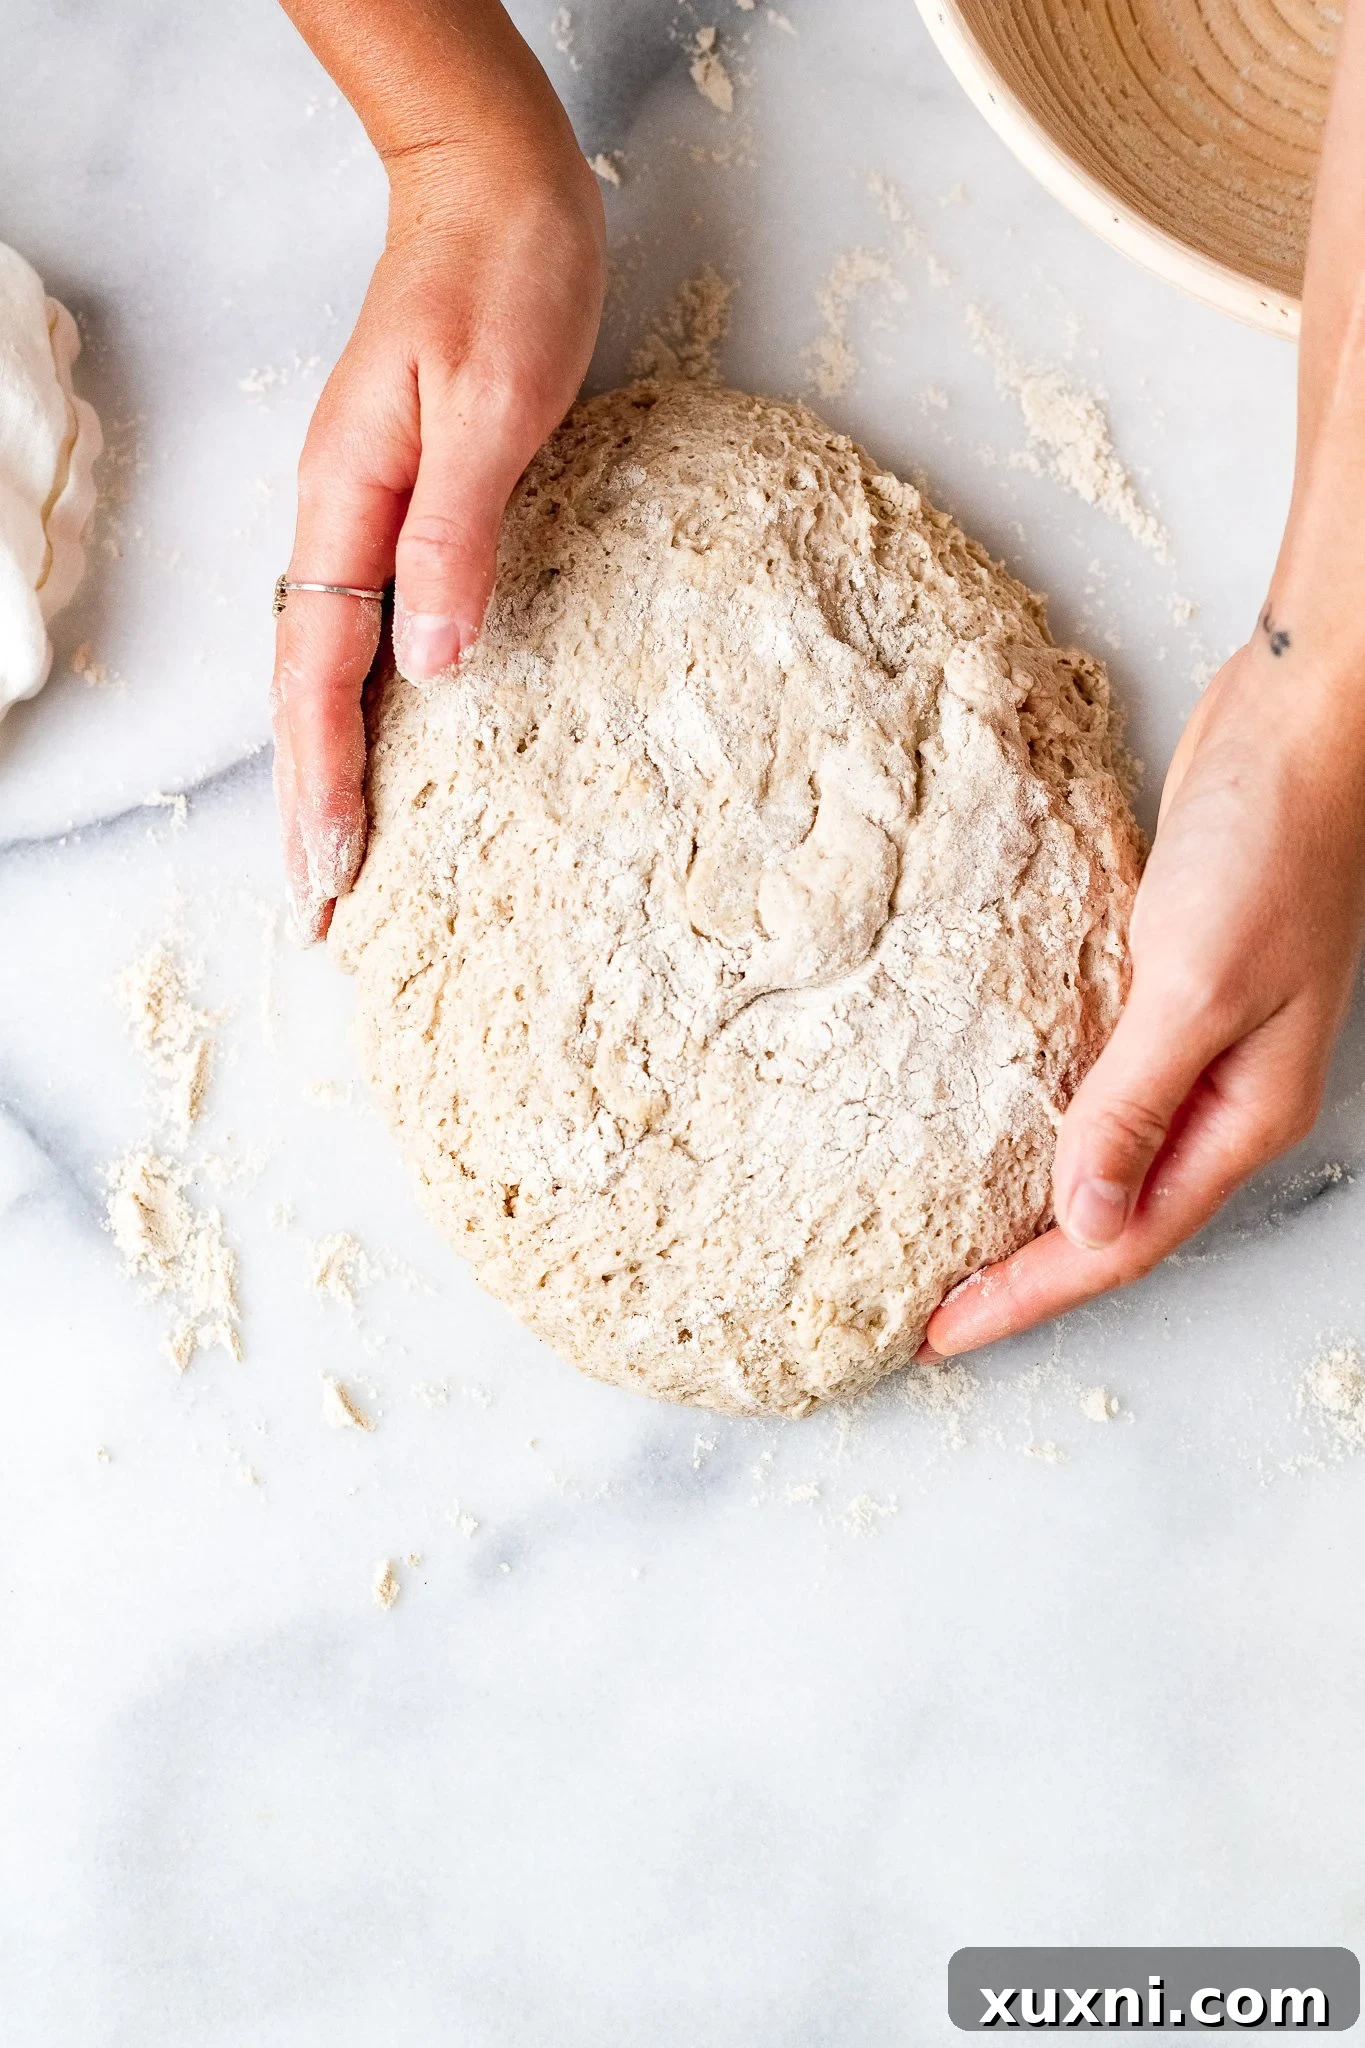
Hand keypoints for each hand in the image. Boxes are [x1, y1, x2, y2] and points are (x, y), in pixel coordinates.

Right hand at [272, 107, 604, 939]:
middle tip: (318, 912)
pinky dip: (367, 709)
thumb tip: (432, 665)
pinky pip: (370, 631)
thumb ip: (457, 535)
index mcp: (348, 502)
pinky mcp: (407, 507)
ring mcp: (367, 514)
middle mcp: (340, 518)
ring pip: (332, 670)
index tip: (335, 872)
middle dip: (311, 804)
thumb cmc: (505, 278)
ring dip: (331, 770)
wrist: (500, 189)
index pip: (320, 672)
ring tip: (338, 860)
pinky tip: (385, 751)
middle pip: (306, 689)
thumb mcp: (494, 405)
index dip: (325, 780)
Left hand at [921, 637, 1364, 1359]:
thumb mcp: (1197, 987)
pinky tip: (989, 1127)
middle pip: (1114, 1216)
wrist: (1297, 725)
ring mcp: (1196, 1042)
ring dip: (1032, 1207)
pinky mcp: (1163, 988)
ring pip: (1104, 1155)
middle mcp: (1222, 1095)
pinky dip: (1043, 1122)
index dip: (1032, 1295)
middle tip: (934, 1313)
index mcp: (1241, 1113)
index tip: (945, 1334)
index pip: (1123, 1240)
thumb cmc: (1269, 845)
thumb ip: (1135, 1105)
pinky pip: (1096, 1083)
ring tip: (955, 1248)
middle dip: (1028, 1274)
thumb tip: (1083, 1219)